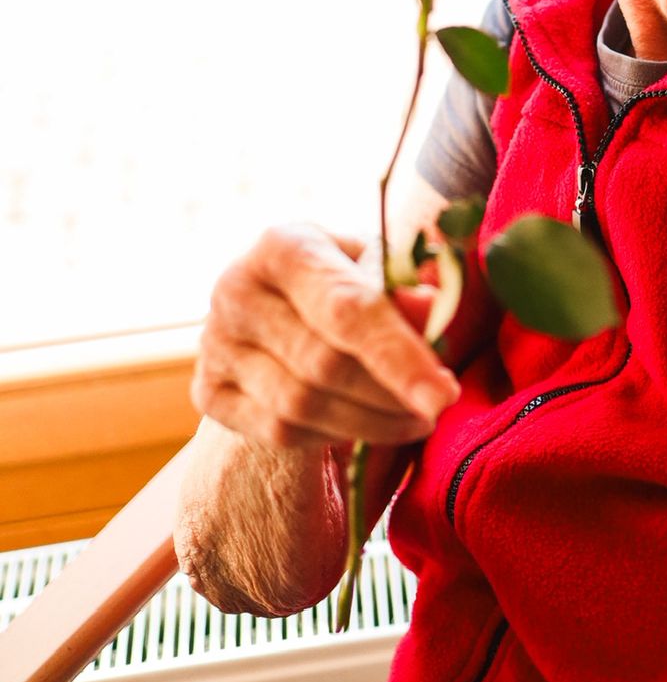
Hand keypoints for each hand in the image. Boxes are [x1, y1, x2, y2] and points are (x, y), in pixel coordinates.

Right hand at [191, 222, 459, 448]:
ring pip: (303, 407)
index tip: (444, 393)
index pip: (347, 309)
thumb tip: (433, 311)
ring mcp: (214, 345)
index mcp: (283, 245)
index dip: (399, 355)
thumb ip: (402, 288)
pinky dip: (331, 436)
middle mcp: (236, 290)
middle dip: (392, 395)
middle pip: (326, 365)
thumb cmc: (337, 273)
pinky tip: (363, 424)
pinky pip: (280, 433)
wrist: (271, 296)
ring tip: (415, 420)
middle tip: (439, 405)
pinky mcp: (208, 392)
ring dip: (370, 423)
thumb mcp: (372, 263)